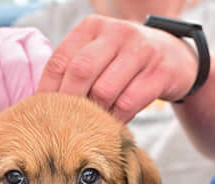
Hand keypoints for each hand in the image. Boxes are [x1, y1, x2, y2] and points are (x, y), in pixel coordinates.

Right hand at [0, 27, 52, 140]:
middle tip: (28, 117)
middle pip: (14, 63)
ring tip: (10, 122)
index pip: (39, 55)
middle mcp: (2, 39)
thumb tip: (68, 100)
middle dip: (21, 94)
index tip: (46, 106)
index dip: (42, 84)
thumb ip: (51, 87)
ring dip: (2, 103)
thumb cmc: (17, 97)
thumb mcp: (37, 86)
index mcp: (28, 38)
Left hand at [38, 14, 197, 120]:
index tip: (41, 113)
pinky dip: (116, 119)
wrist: (177, 58)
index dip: (47, 91)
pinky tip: (112, 124)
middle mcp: (117, 32)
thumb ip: (71, 71)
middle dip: (69, 102)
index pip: (59, 61)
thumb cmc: (123, 63)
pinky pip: (128, 103)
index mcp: (92, 27)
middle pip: (80, 72)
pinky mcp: (161, 71)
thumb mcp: (97, 55)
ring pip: (104, 90)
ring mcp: (142, 49)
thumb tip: (37, 105)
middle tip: (65, 123)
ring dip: (94, 114)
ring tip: (91, 124)